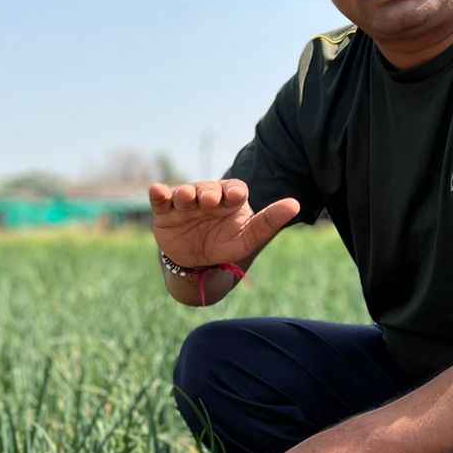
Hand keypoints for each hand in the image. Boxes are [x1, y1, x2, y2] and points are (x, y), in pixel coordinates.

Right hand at [148, 179, 299, 268]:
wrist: (197, 263)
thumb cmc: (226, 245)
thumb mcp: (248, 238)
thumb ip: (269, 222)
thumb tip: (295, 204)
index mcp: (229, 199)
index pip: (234, 189)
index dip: (234, 191)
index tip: (235, 196)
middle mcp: (207, 196)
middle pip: (208, 189)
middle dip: (208, 193)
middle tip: (210, 200)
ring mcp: (185, 203)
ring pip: (184, 192)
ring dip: (185, 193)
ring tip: (186, 198)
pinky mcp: (164, 211)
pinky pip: (160, 199)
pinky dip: (158, 193)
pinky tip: (157, 191)